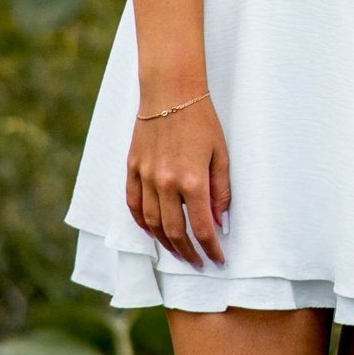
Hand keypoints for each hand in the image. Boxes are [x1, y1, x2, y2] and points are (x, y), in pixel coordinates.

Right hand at [126, 99, 230, 266]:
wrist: (170, 91)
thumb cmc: (202, 120)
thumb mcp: (221, 154)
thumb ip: (221, 190)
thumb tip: (221, 221)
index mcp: (192, 180)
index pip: (202, 227)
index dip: (211, 249)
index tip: (218, 260)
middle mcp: (166, 183)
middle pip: (174, 232)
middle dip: (188, 253)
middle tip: (198, 263)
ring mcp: (145, 177)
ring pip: (152, 223)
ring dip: (165, 243)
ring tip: (178, 252)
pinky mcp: (132, 169)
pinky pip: (133, 204)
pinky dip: (142, 223)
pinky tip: (152, 232)